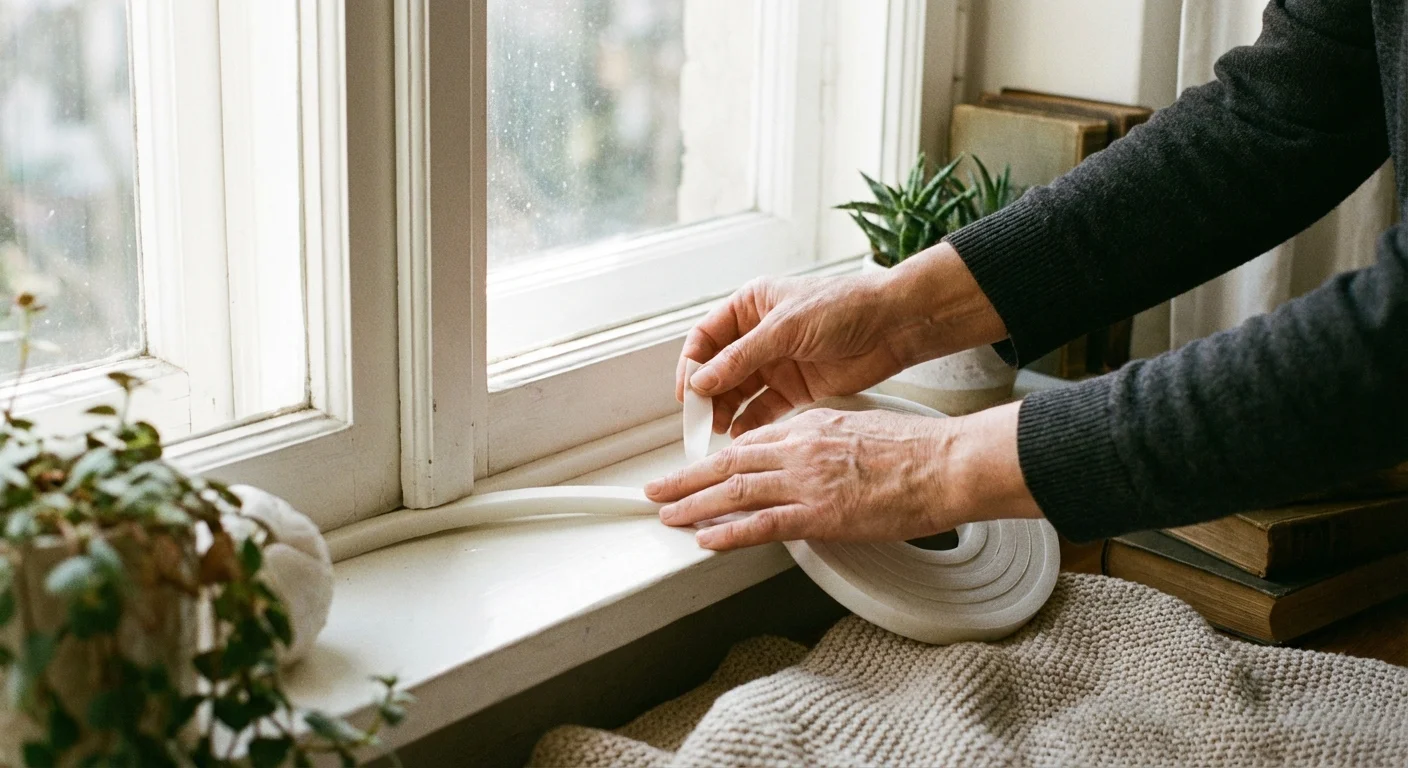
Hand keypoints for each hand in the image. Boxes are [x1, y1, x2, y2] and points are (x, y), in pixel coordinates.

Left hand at [645, 402, 1042, 550]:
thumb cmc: (916, 449)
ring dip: (693, 506)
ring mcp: (805, 482)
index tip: (696, 471)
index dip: (715, 460)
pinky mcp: (818, 514)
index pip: (749, 443)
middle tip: (657, 492)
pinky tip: (705, 539)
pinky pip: (761, 524)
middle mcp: (799, 450)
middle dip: (686, 480)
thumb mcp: (858, 429)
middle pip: (728, 464)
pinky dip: (728, 533)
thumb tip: (809, 460)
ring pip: (734, 492)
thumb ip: (824, 443)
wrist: (944, 463)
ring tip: (667, 516)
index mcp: (809, 427)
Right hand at [678, 242, 1006, 435]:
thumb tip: (701, 381)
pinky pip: (763, 408)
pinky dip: (750, 422)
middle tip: (699, 421)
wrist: (893, 325)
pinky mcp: (796, 388)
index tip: (687, 394)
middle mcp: (758, 336)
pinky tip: (741, 435)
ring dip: (725, 410)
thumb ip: (741, 358)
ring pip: (738, 392)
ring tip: (718, 430)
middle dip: (706, 395)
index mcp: (750, 307)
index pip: (705, 339)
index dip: (692, 366)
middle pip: (718, 370)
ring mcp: (776, 363)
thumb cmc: (843, 308)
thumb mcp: (785, 329)